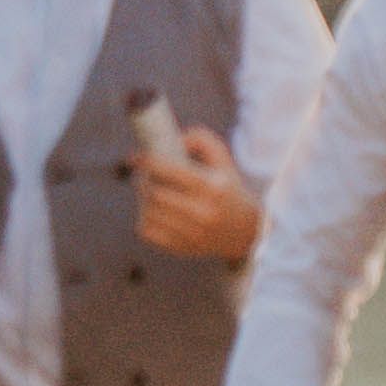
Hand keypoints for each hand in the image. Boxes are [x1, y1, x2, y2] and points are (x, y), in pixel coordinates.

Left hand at [126, 103, 265, 264]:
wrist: (244, 231)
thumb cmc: (229, 189)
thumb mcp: (223, 160)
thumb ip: (201, 140)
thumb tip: (173, 138)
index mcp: (212, 186)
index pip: (167, 170)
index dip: (147, 161)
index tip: (140, 157)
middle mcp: (202, 212)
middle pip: (154, 192)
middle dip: (143, 180)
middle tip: (143, 174)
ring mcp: (191, 233)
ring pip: (148, 212)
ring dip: (144, 199)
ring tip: (150, 191)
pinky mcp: (181, 247)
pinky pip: (147, 231)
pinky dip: (145, 219)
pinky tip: (155, 212)